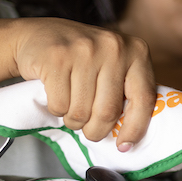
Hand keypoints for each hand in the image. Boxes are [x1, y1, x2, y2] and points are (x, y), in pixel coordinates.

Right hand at [11, 18, 156, 148]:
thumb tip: (133, 133)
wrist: (37, 35)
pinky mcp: (56, 57)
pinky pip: (60, 105)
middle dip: (96, 130)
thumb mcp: (114, 64)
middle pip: (109, 111)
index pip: (144, 99)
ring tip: (71, 108)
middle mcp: (114, 47)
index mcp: (136, 51)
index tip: (125, 145)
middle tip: (90, 131)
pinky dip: (56, 109)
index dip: (135, 128)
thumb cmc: (81, 57)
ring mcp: (84, 50)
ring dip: (74, 121)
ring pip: (82, 112)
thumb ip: (127, 89)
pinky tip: (57, 95)